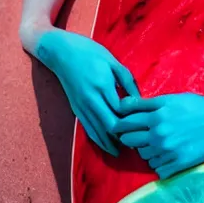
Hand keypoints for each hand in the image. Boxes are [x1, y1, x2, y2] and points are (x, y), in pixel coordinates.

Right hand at [38, 29, 138, 155]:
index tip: (143, 125)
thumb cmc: (90, 52)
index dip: (131, 120)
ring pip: (97, 131)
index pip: (119, 111)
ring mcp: (81, 106)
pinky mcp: (76, 109)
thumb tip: (140, 99)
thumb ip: (127, 81)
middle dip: (123, 136)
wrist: (60, 51)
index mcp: (102, 85)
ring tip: (124, 151)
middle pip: (109, 125)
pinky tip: (108, 146)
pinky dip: (99, 139)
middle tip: (137, 143)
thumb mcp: (112, 61)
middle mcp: (90, 99)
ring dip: (111, 143)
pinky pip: (88, 129)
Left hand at [114, 93, 203, 178]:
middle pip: (130, 142)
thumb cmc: (196, 106)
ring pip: (144, 157)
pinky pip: (158, 170)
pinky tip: (167, 156)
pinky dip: (159, 164)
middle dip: (131, 138)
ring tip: (157, 145)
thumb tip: (121, 105)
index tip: (121, 127)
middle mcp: (159, 136)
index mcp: (155, 118)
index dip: (120, 125)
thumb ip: (145, 104)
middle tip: (140, 136)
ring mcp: (169, 151)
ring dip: (147, 152)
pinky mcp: (180, 163)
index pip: (125, 124)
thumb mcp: (170, 99)